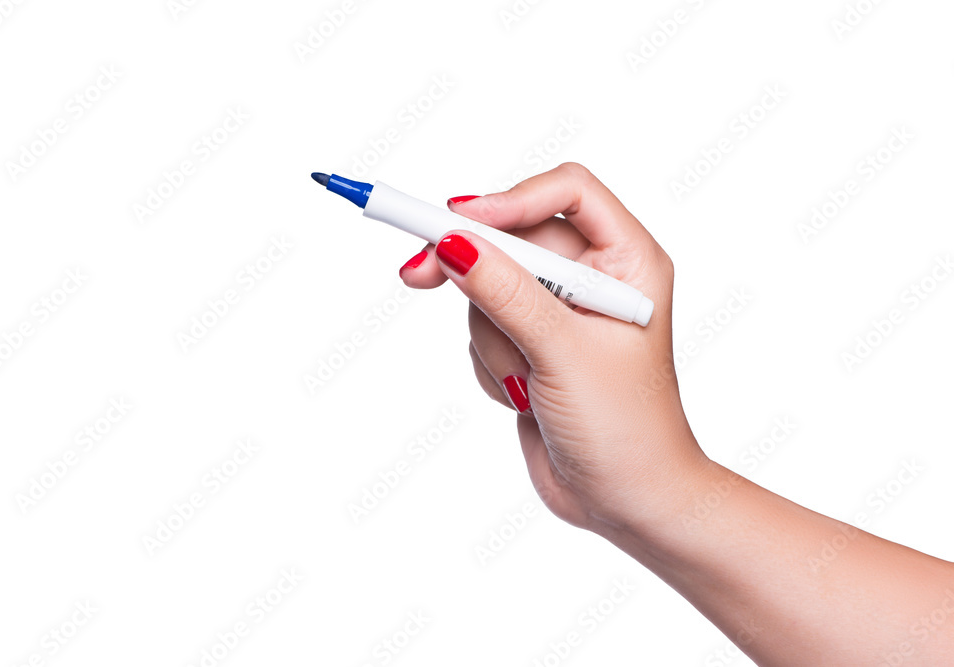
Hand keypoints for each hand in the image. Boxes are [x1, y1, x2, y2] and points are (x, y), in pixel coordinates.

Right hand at [399, 163, 708, 534]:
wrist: (628, 504)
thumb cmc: (626, 429)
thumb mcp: (562, 352)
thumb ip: (506, 293)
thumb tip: (453, 242)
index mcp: (628, 261)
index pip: (566, 192)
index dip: (508, 199)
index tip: (457, 220)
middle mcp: (596, 278)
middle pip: (513, 237)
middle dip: (475, 271)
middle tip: (416, 274)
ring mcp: (560, 313)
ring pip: (489, 289)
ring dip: (493, 340)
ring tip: (527, 383)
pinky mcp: (532, 346)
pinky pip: (484, 330)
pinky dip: (492, 364)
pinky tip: (524, 398)